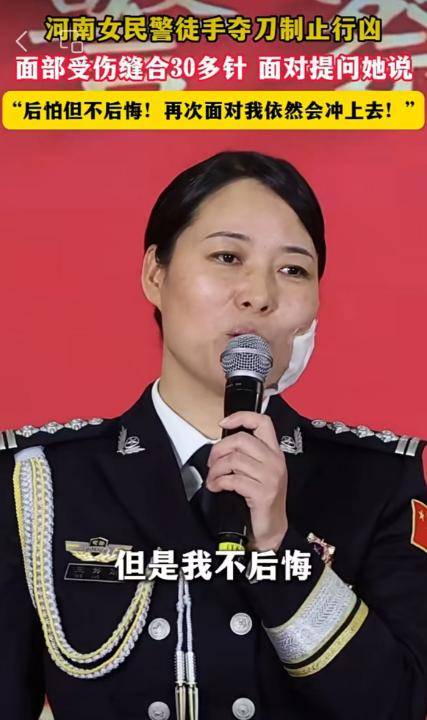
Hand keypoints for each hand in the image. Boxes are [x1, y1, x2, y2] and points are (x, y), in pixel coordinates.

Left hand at [205, 411, 288, 551]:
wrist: (271, 529)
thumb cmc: (261, 499)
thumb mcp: (259, 471)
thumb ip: (248, 455)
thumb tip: (222, 445)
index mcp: (275, 452)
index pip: (263, 422)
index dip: (241, 417)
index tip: (223, 423)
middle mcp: (275, 461)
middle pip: (241, 440)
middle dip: (219, 449)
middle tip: (211, 462)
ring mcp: (270, 477)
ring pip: (234, 460)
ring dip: (216, 469)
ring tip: (212, 479)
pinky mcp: (263, 493)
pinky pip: (233, 480)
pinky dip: (219, 482)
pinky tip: (216, 487)